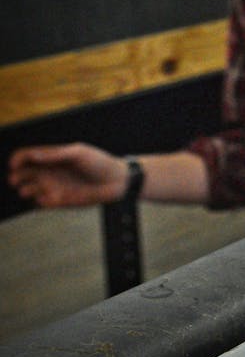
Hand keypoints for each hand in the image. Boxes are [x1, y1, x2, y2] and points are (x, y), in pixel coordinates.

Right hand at [8, 143, 128, 206]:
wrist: (116, 182)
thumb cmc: (99, 162)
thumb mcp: (78, 153)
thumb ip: (55, 154)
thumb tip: (33, 155)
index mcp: (52, 156)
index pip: (25, 156)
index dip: (17, 159)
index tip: (15, 164)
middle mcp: (48, 171)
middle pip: (21, 173)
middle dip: (16, 176)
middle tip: (18, 179)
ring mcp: (52, 186)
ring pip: (26, 190)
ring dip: (25, 189)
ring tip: (34, 188)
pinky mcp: (58, 201)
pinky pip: (40, 203)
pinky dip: (40, 200)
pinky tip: (52, 197)